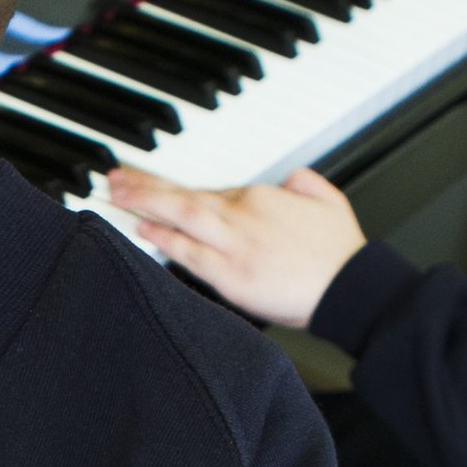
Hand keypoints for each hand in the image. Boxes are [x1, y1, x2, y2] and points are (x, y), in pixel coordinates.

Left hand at [106, 166, 364, 327]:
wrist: (352, 288)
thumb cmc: (343, 253)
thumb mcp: (331, 201)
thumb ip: (306, 183)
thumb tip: (290, 178)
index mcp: (265, 197)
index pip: (211, 191)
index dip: (178, 190)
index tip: (153, 185)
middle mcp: (245, 215)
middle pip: (186, 195)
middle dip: (146, 185)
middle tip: (113, 177)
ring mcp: (236, 245)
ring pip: (182, 216)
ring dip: (145, 203)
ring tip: (116, 196)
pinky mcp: (233, 276)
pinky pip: (190, 253)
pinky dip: (163, 239)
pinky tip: (142, 229)